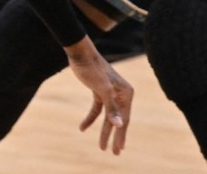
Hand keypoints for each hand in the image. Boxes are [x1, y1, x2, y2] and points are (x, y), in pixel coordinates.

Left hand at [64, 37, 132, 154]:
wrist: (80, 53)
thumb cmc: (92, 69)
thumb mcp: (101, 89)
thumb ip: (111, 107)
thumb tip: (119, 125)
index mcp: (126, 93)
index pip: (124, 119)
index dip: (120, 136)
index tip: (118, 150)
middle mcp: (121, 94)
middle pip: (117, 119)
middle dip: (114, 137)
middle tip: (114, 153)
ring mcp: (110, 93)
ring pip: (107, 116)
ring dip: (103, 131)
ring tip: (101, 147)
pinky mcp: (99, 91)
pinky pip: (97, 109)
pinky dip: (90, 119)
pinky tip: (82, 128)